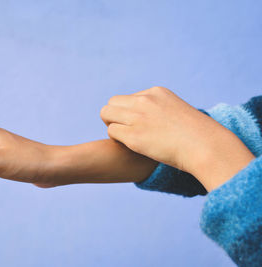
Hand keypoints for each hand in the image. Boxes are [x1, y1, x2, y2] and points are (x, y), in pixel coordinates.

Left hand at [100, 86, 254, 190]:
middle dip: (114, 116)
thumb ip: (160, 110)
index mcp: (156, 92)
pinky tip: (128, 145)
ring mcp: (138, 117)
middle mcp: (144, 101)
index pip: (129, 98)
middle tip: (124, 130)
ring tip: (124, 138)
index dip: (129, 112)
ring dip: (112, 126)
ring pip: (106, 114)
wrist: (205, 146)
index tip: (138, 124)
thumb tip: (153, 119)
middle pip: (112, 103)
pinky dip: (116, 139)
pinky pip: (112, 131)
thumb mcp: (178, 111)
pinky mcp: (134, 136)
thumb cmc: (196, 134)